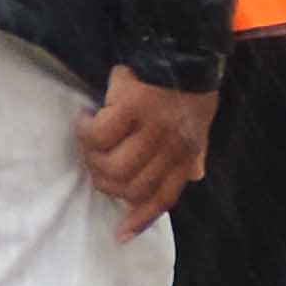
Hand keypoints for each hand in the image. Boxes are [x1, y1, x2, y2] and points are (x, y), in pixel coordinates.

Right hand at [79, 69, 219, 230]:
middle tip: (94, 161)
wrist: (186, 50)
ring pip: (112, 167)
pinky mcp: (132, 108)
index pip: (164, 197)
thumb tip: (193, 174)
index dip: (141, 219)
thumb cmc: (190, 88)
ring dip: (92, 158)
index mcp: (187, 154)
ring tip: (88, 141)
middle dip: (105, 181)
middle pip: (129, 188)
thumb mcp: (200, 123)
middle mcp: (171, 148)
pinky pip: (99, 135)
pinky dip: (86, 131)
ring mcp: (152, 129)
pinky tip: (85, 119)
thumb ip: (193, 151)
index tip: (121, 236)